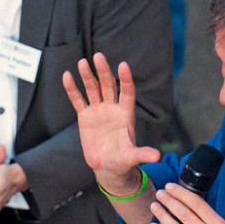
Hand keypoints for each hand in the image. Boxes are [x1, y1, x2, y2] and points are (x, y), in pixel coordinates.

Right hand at [62, 52, 159, 193]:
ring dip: (88, 76)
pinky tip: (67, 76)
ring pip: (93, 89)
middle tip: (98, 56)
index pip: (127, 93)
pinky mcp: (85, 116)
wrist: (107, 166)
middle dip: (104, 71)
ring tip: (82, 62)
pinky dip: (72, 89)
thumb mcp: (132, 157)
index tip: (123, 65)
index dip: (125, 80)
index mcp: (126, 114)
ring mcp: (98, 111)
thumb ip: (143, 154)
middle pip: (108, 86)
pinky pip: (78, 100)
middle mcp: (112, 108)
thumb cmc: (123, 161)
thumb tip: (157, 157)